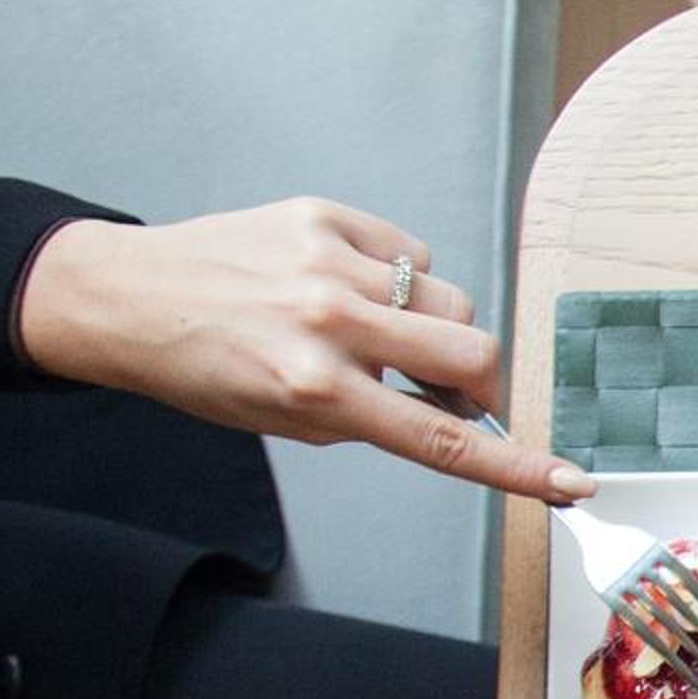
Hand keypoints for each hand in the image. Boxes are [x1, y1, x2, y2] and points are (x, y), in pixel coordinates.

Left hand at [15, 198, 591, 502]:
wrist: (128, 297)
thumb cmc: (205, 368)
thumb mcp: (292, 422)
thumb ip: (378, 416)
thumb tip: (455, 402)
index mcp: (317, 391)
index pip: (443, 440)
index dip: (518, 467)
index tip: (570, 481)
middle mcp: (327, 325)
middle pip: (472, 349)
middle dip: (482, 378)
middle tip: (456, 389)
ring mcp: (326, 263)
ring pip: (449, 296)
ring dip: (435, 323)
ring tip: (383, 330)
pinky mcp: (321, 217)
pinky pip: (408, 251)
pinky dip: (400, 276)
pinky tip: (354, 285)